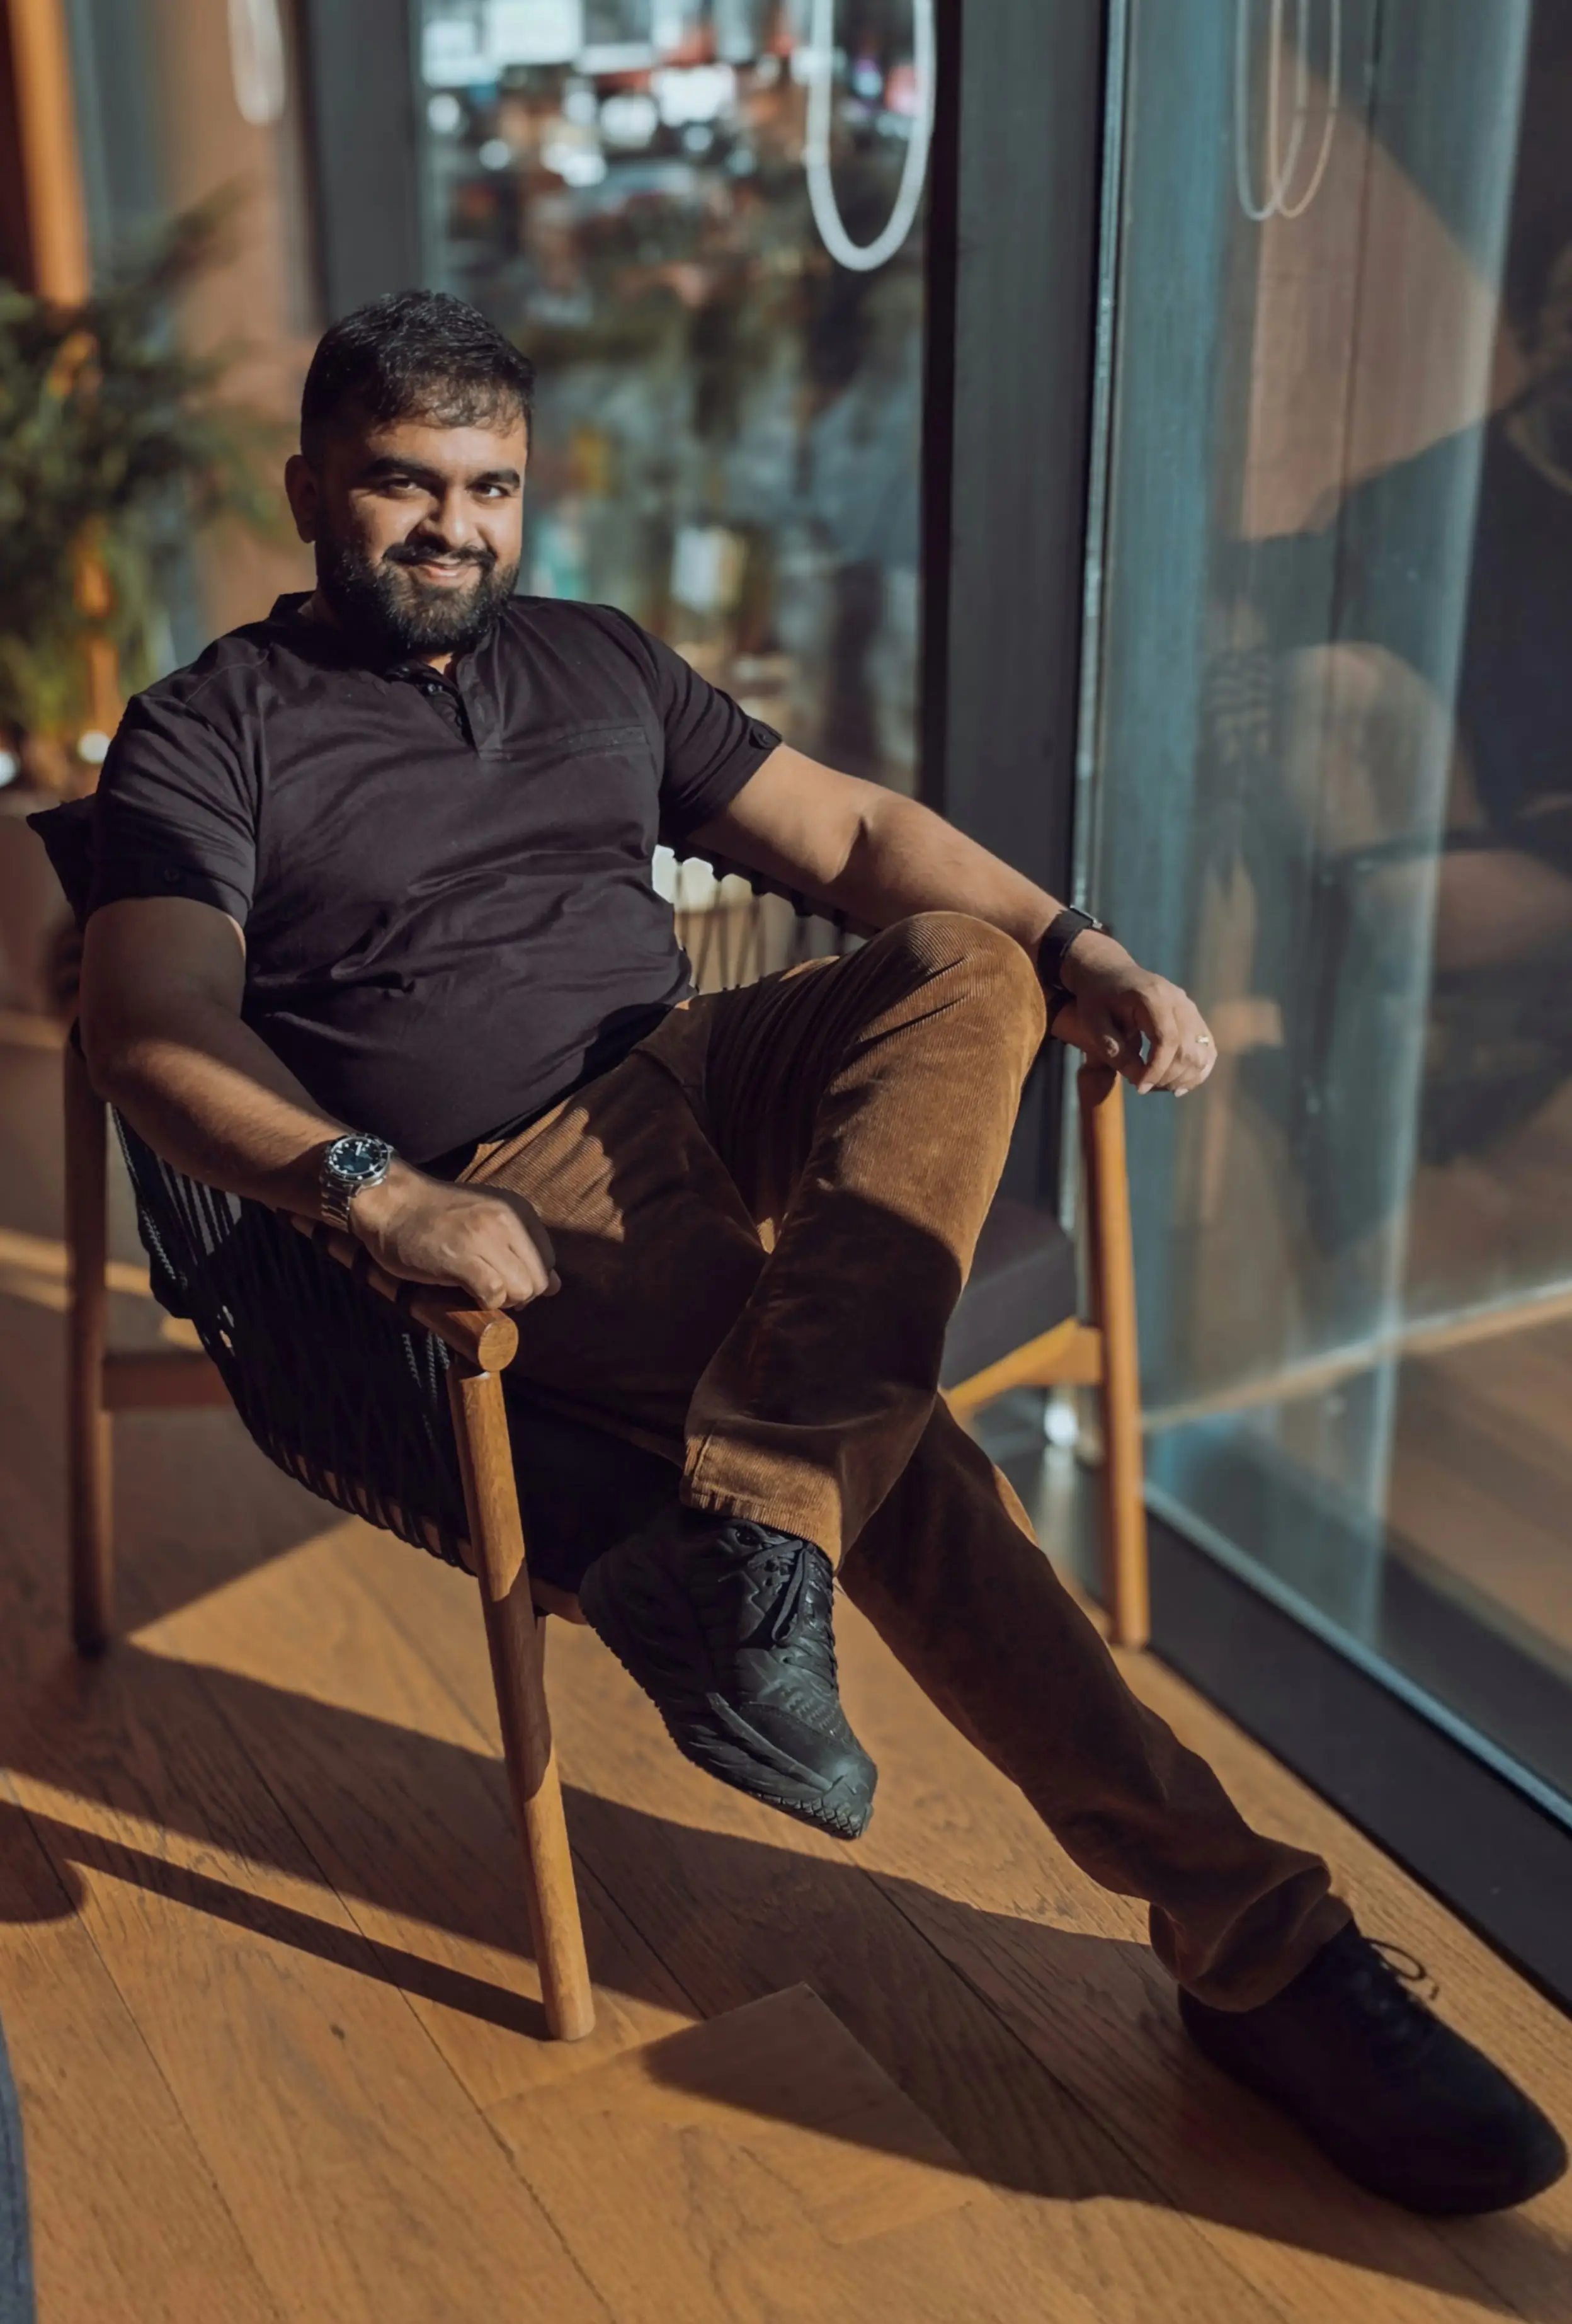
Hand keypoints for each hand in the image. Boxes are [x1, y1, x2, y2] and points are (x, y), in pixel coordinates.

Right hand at [349, 1163, 559, 1308]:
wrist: (391, 1202)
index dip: (528, 1279)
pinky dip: (484, 1302)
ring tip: (476, 1289)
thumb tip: (556, 1286)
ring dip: (502, 1300)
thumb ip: (522, 1246)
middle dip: (519, 1294)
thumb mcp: (489, 1220)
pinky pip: (494, 1295)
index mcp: (518, 1210)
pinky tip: (465, 1290)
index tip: (502, 1278)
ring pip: (522, 1290)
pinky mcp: (462, 1258)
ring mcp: (485, 1239)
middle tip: (490, 1289)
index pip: (547, 1261)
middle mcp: (508, 1220)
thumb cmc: (437, 1215)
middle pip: (539, 1280)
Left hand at [1047, 930, 1216, 1094]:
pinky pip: (1207, 1048)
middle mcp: (1177, 1000)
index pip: (1167, 1040)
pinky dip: (1197, 1070)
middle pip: (1187, 1049)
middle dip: (1167, 1077)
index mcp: (1152, 997)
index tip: (1139, 1087)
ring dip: (1183, 1078)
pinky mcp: (1194, 1016)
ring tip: (1157, 1087)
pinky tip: (1178, 1086)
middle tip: (1144, 1087)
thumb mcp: (1094, 1024)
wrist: (1110, 972)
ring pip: (1202, 1051)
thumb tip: (1140, 1080)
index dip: (1156, 1069)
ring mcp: (1190, 1007)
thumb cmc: (1098, 998)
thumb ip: (1115, 1052)